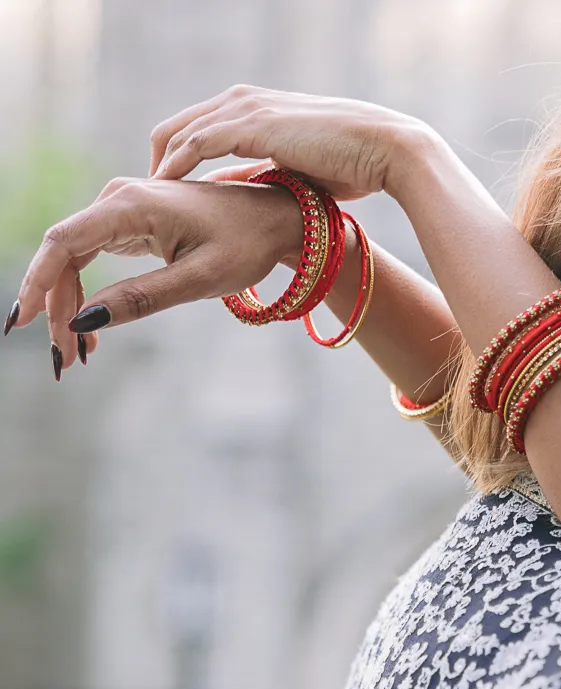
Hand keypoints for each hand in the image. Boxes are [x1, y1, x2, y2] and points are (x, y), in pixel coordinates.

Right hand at [9, 177, 303, 372]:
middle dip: (57, 308)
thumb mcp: (200, 280)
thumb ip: (141, 299)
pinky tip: (89, 330)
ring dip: (69, 305)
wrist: (276, 218)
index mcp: (131, 205)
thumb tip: (84, 320)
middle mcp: (118, 198)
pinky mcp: (128, 222)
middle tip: (64, 358)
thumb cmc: (246, 245)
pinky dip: (87, 293)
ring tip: (76, 353)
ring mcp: (120, 208)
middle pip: (63, 256)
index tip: (23, 322)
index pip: (62, 242)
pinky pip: (91, 257)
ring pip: (73, 260)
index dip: (37, 282)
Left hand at [149, 86, 437, 200]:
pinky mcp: (251, 125)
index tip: (166, 193)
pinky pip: (196, 143)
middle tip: (148, 200)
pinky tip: (165, 190)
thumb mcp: (295, 169)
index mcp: (255, 107)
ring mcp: (245, 109)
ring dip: (159, 167)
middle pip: (176, 127)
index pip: (196, 128)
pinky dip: (175, 166)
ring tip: (147, 201)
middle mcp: (243, 100)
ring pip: (179, 133)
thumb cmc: (354, 164)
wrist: (386, 149)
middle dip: (157, 162)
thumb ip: (261, 171)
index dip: (175, 159)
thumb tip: (233, 187)